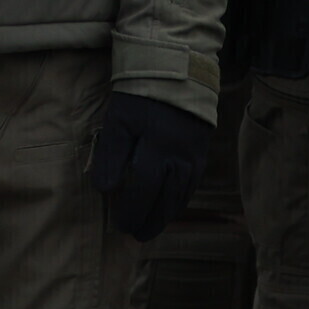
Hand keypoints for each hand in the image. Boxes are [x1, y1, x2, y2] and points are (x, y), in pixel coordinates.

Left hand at [87, 93, 210, 240]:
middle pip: (167, 197)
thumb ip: (111, 156)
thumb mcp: (118, 121)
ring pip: (183, 193)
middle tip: (136, 236)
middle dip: (151, 220)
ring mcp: (195, 154)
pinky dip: (181, 199)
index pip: (144, 189)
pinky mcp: (202, 150)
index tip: (119, 225)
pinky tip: (171, 205)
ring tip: (152, 227)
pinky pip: (194, 182)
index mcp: (158, 147)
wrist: (177, 72)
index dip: (132, 210)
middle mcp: (181, 155)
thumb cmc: (141, 96)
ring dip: (167, 214)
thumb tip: (106, 190)